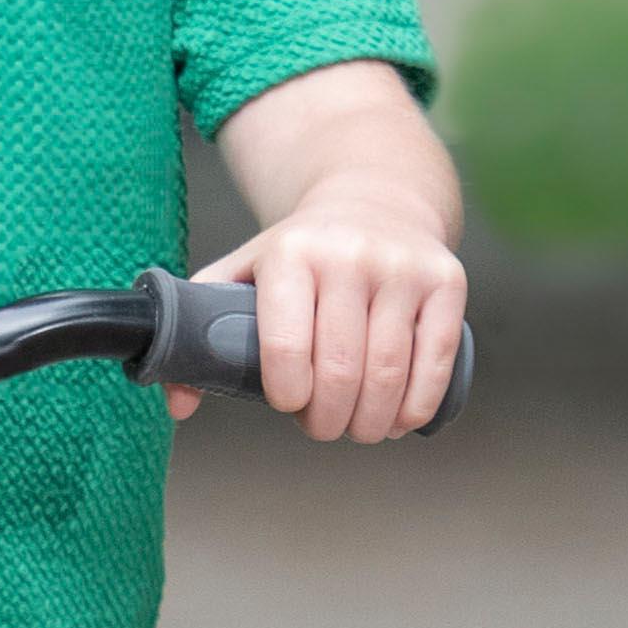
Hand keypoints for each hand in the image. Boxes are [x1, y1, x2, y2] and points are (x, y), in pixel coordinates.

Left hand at [172, 184, 464, 441]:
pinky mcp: (447, 281)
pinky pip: (436, 360)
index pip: (285, 346)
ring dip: (371, 421)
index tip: (289, 404)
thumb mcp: (242, 272)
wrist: (375, 200)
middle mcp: (349, 256)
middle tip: (321, 426)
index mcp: (291, 254)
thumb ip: (199, 332)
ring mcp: (402, 268)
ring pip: (388, 372)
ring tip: (357, 428)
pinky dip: (415, 404)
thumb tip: (181, 405)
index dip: (287, 394)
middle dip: (328, 418)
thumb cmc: (299, 255)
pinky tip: (398, 418)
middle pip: (340, 369)